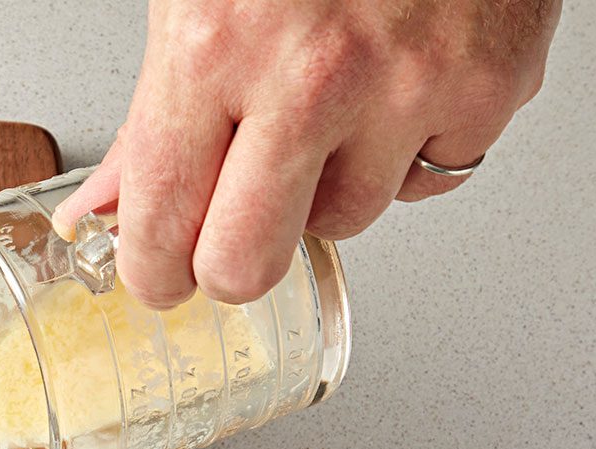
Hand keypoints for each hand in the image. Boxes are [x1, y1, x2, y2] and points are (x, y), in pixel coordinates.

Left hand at [53, 0, 559, 307]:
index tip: (160, 275)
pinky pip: (433, 178)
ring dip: (328, 188)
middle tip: (232, 230)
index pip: (163, 227)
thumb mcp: (194, 0)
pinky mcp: (488, 91)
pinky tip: (396, 87)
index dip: (156, 271)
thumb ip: (153, 118)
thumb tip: (108, 208)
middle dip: (233, 262)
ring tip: (329, 108)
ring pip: (345, 224)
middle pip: (248, 266)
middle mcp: (312, 76)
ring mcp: (407, 89)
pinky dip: (412, 148)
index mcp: (216, 47)